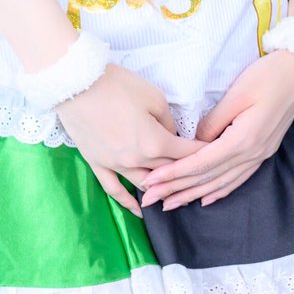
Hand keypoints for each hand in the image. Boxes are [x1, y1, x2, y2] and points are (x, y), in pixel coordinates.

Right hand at [56, 65, 204, 216]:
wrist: (74, 83)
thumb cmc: (116, 85)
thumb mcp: (154, 97)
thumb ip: (168, 121)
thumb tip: (172, 134)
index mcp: (155, 142)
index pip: (188, 154)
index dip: (204, 154)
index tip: (219, 155)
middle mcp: (137, 159)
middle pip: (170, 171)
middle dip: (187, 172)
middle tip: (202, 175)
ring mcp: (115, 164)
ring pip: (146, 184)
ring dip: (162, 189)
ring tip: (177, 194)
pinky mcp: (97, 163)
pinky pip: (113, 189)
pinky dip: (127, 202)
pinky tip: (139, 211)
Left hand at [140, 51, 293, 209]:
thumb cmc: (268, 77)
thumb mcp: (235, 95)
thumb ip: (212, 123)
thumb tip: (194, 143)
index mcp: (244, 139)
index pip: (201, 163)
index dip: (174, 174)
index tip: (150, 181)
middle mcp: (253, 153)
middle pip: (209, 178)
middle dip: (178, 190)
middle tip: (150, 199)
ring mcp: (260, 154)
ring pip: (223, 182)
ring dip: (195, 194)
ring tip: (171, 204)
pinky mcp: (264, 150)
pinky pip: (239, 178)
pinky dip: (221, 190)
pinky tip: (206, 198)